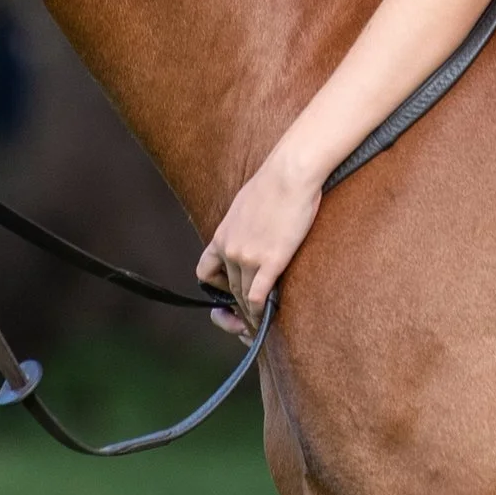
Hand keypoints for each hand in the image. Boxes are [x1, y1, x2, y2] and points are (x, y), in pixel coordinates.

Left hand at [196, 157, 322, 338]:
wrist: (290, 174)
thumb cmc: (275, 184)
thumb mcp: (245, 205)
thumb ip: (242, 227)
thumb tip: (251, 233)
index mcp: (222, 235)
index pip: (205, 272)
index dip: (217, 286)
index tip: (230, 290)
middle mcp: (229, 249)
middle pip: (230, 288)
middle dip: (239, 305)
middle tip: (249, 316)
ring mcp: (247, 257)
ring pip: (243, 296)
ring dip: (251, 312)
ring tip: (260, 321)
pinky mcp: (270, 262)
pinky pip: (258, 298)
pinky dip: (260, 312)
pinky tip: (266, 316)